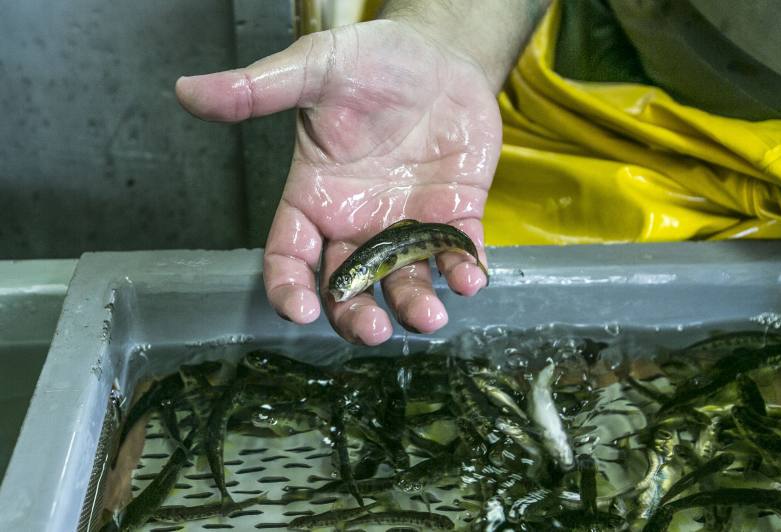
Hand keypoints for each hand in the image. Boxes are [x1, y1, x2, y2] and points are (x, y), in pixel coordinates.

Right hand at [175, 20, 500, 344]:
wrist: (439, 53)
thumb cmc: (373, 61)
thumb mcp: (315, 69)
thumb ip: (259, 90)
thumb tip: (188, 90)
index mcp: (316, 198)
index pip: (289, 257)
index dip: (290, 289)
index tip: (302, 311)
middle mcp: (359, 221)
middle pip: (348, 287)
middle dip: (357, 315)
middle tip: (371, 329)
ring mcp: (408, 223)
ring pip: (405, 282)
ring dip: (415, 305)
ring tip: (428, 316)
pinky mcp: (455, 215)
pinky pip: (457, 254)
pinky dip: (465, 271)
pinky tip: (471, 277)